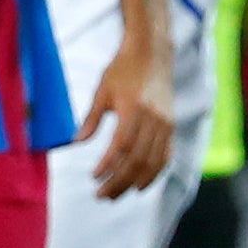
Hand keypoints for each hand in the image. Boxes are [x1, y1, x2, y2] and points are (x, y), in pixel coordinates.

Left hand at [81, 35, 176, 197]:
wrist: (152, 53)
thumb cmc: (123, 69)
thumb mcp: (102, 91)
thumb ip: (91, 119)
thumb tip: (76, 143)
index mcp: (134, 109)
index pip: (122, 147)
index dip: (109, 166)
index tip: (94, 178)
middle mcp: (153, 119)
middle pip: (138, 160)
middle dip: (119, 181)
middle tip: (101, 195)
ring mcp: (165, 124)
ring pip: (153, 162)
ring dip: (134, 182)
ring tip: (116, 194)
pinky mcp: (171, 126)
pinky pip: (165, 156)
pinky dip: (153, 173)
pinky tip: (139, 184)